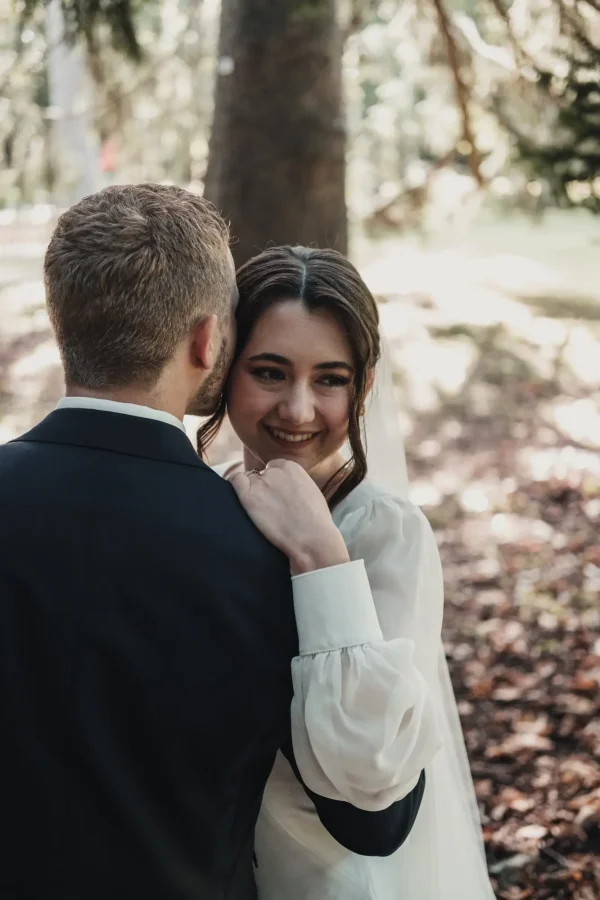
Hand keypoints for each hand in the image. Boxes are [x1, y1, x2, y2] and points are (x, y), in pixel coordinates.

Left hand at [230, 459, 349, 574]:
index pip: (273, 467)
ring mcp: (261, 482)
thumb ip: (295, 485)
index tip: (273, 495)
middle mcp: (274, 471)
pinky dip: (236, 489)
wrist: (311, 537)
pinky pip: (235, 482)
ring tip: (259, 511)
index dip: (271, 481)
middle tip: (267, 507)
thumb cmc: (315, 522)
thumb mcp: (310, 492)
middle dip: (261, 488)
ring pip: (247, 480)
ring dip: (250, 492)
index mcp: (291, 467)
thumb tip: (285, 488)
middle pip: (260, 475)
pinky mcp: (249, 496)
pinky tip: (244, 503)